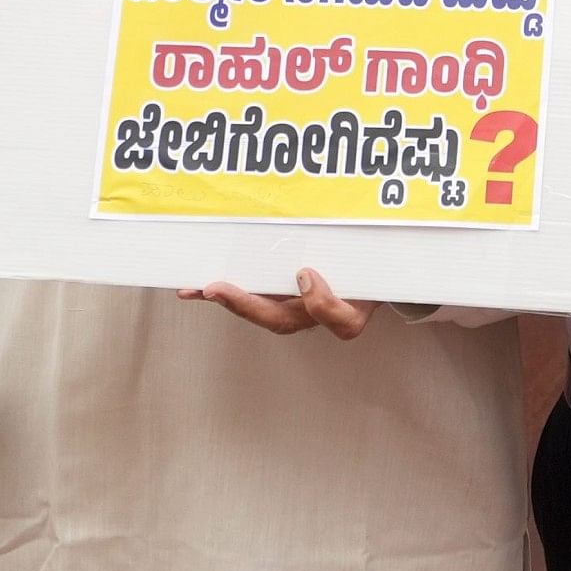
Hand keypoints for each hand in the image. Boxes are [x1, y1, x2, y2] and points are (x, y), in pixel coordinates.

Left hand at [179, 267, 370, 337]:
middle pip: (280, 319)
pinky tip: (192, 287)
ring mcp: (292, 307)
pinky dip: (221, 293)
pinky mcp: (274, 297)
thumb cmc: (371, 267)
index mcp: (347, 310)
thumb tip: (339, 251)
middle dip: (245, 305)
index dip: (320, 302)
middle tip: (216, 289)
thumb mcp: (378, 263)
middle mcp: (315, 314)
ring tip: (195, 288)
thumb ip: (371, 258)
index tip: (305, 273)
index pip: (338, 319)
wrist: (368, 272)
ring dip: (226, 299)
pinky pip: (247, 298)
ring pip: (259, 310)